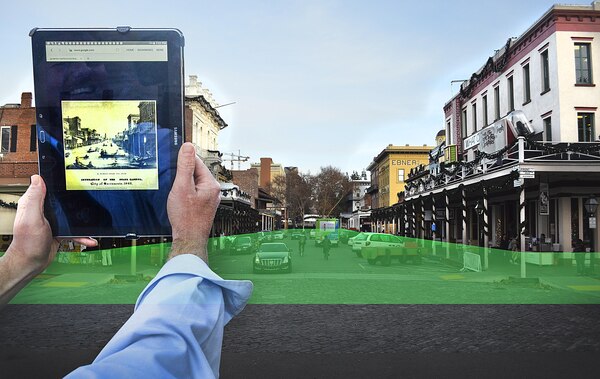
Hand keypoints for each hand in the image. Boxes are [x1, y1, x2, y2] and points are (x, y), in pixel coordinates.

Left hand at [1, 175, 96, 305]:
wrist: (31, 263)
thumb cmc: (28, 244)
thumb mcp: (31, 218)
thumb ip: (34, 199)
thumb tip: (37, 178)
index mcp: (34, 204)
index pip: (47, 187)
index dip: (59, 182)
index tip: (73, 179)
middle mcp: (43, 211)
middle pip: (63, 200)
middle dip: (77, 201)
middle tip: (89, 199)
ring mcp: (52, 221)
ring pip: (71, 215)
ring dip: (82, 220)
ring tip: (93, 222)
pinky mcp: (59, 231)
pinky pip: (74, 230)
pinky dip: (82, 235)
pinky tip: (90, 238)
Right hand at [167, 143, 220, 261]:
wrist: (188, 239)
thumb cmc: (186, 218)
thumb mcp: (182, 187)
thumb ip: (185, 166)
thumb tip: (187, 147)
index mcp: (211, 183)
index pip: (197, 162)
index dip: (183, 162)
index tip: (173, 163)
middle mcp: (213, 190)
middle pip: (195, 172)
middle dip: (182, 175)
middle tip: (174, 184)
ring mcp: (209, 198)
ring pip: (193, 183)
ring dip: (183, 185)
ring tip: (177, 195)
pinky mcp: (203, 205)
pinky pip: (193, 192)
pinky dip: (185, 193)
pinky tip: (179, 201)